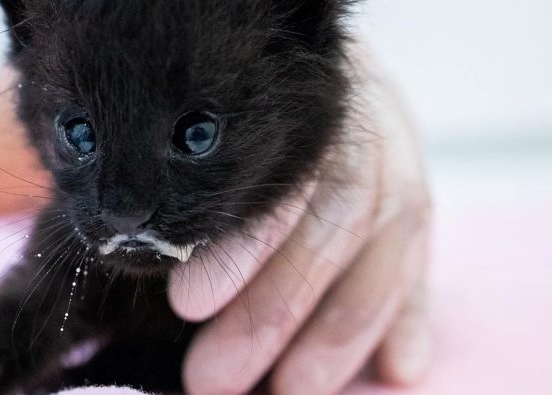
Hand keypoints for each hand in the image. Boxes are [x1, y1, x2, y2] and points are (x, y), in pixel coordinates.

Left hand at [168, 57, 430, 394]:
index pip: (277, 182)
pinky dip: (409, 323)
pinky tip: (397, 371)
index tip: (186, 304)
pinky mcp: (421, 214)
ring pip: (382, 260)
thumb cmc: (243, 116)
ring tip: (293, 391)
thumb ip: (203, 190)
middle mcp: (366, 137)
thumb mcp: (223, 130)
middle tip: (214, 377)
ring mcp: (405, 174)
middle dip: (273, 311)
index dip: (237, 246)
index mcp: (305, 110)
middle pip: (331, 229)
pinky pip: (421, 272)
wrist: (311, 64)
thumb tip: (164, 279)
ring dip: (337, 338)